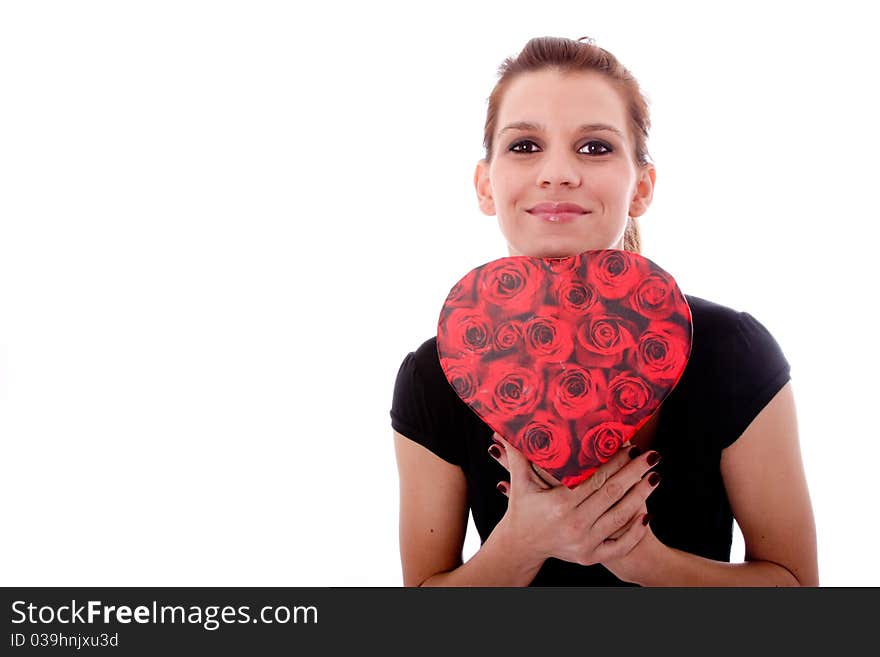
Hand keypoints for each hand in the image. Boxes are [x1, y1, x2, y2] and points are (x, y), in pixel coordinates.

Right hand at [489, 432, 660, 567]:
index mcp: (559, 505)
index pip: (595, 478)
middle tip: (651, 456)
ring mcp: (584, 543)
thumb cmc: (521, 509)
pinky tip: (647, 513)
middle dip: (635, 473)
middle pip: (613, 494)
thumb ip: (517, 455)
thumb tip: (509, 428)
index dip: (615, 461)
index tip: (630, 446)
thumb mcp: (519, 482)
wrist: (520, 546)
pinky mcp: (590, 557)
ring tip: (654, 476)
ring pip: (621, 517)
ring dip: (641, 496)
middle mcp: (574, 525)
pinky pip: (619, 545)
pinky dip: (635, 531)